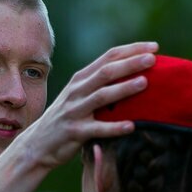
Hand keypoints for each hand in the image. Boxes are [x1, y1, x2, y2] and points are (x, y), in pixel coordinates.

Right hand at [15, 41, 158, 170]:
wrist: (37, 144)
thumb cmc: (65, 118)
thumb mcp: (78, 95)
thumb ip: (98, 84)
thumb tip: (132, 73)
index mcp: (80, 79)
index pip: (108, 58)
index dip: (131, 50)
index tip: (154, 47)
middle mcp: (76, 91)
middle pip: (106, 72)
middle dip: (130, 64)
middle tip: (152, 58)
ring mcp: (74, 111)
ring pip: (101, 97)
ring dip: (123, 89)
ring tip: (144, 83)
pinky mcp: (74, 132)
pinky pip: (97, 129)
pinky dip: (114, 127)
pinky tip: (131, 126)